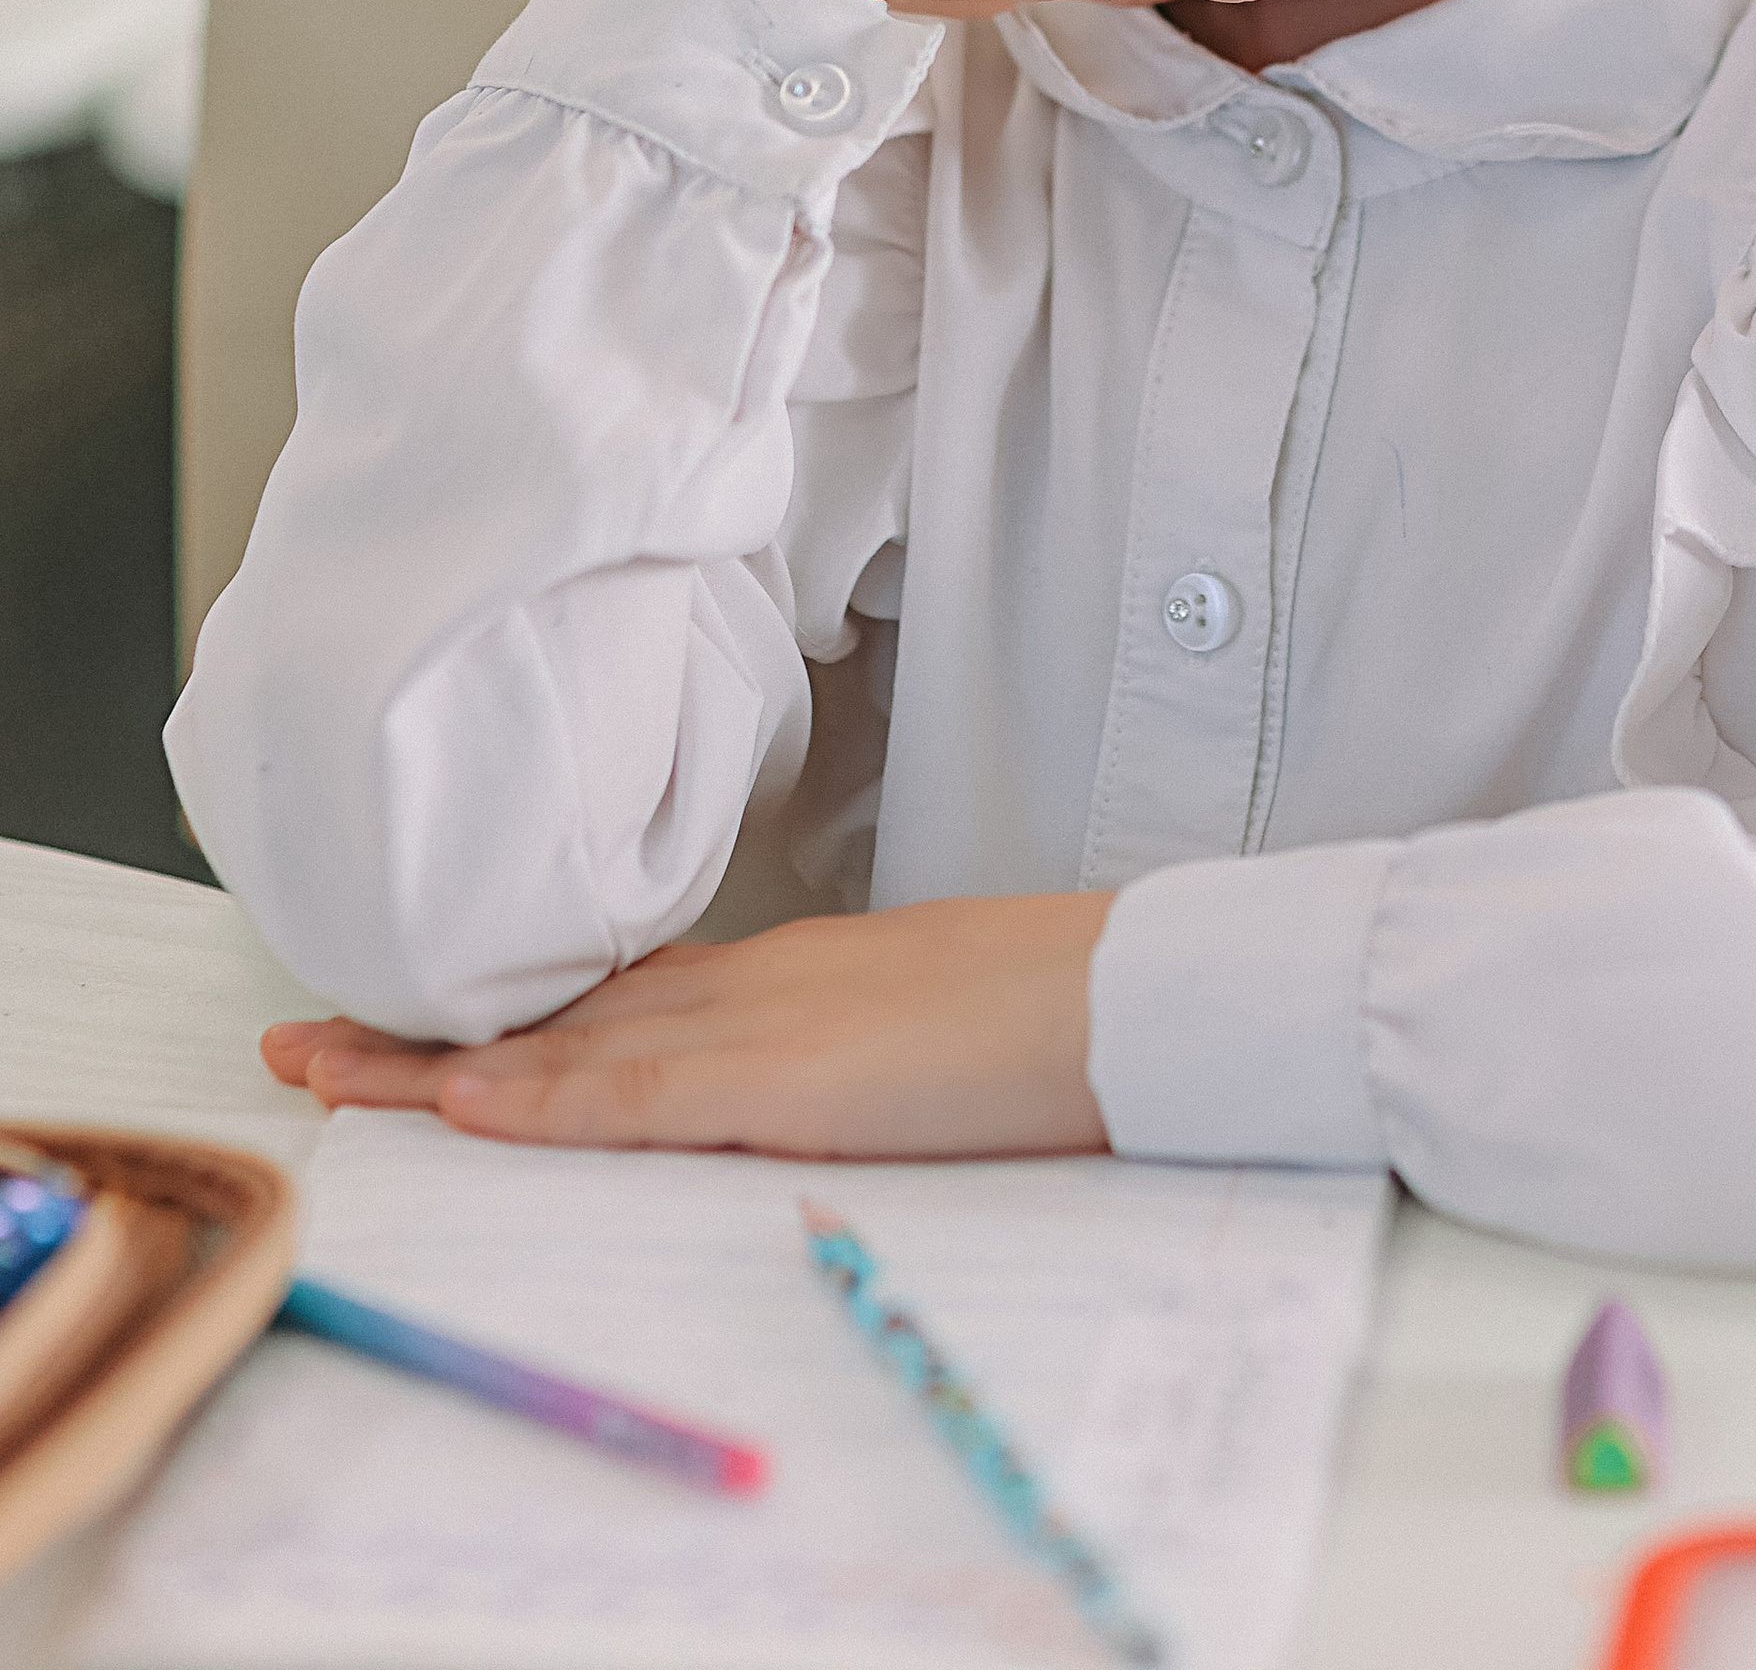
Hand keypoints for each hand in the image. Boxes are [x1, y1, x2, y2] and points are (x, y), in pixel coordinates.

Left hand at [260, 896, 1110, 1157]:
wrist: (1123, 990)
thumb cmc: (1050, 1009)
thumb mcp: (921, 1020)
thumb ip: (843, 1037)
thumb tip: (809, 1071)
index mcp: (786, 977)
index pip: (616, 996)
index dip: (508, 1013)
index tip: (418, 1026)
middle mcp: (750, 987)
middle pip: (561, 1011)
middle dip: (426, 1032)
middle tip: (304, 1037)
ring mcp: (760, 1025)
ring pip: (567, 1043)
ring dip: (436, 1062)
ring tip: (322, 1071)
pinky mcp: (782, 1079)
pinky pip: (637, 1095)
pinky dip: (542, 1100)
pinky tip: (463, 1106)